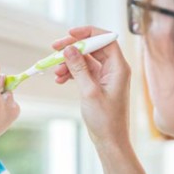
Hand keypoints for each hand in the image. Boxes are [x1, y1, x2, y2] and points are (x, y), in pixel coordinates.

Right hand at [52, 26, 131, 148]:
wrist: (110, 140)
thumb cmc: (105, 120)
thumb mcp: (89, 92)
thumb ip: (79, 68)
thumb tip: (69, 49)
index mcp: (119, 67)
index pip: (105, 39)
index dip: (87, 33)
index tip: (69, 34)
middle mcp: (114, 69)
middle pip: (93, 47)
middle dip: (73, 48)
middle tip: (54, 49)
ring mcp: (106, 77)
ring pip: (85, 60)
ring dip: (69, 63)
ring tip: (55, 72)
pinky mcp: (98, 85)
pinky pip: (83, 71)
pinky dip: (71, 73)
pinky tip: (60, 79)